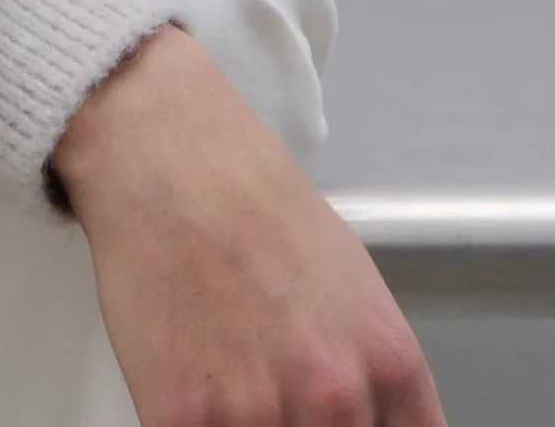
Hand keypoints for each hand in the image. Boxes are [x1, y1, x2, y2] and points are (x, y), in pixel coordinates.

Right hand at [50, 24, 444, 426]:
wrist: (166, 156)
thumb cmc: (250, 198)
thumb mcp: (350, 279)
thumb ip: (370, 369)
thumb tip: (370, 417)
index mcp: (388, 362)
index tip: (349, 424)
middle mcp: (335, 398)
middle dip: (303, 425)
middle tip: (272, 382)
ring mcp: (260, 416)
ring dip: (246, 423)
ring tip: (228, 369)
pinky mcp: (185, 422)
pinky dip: (196, 423)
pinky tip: (190, 378)